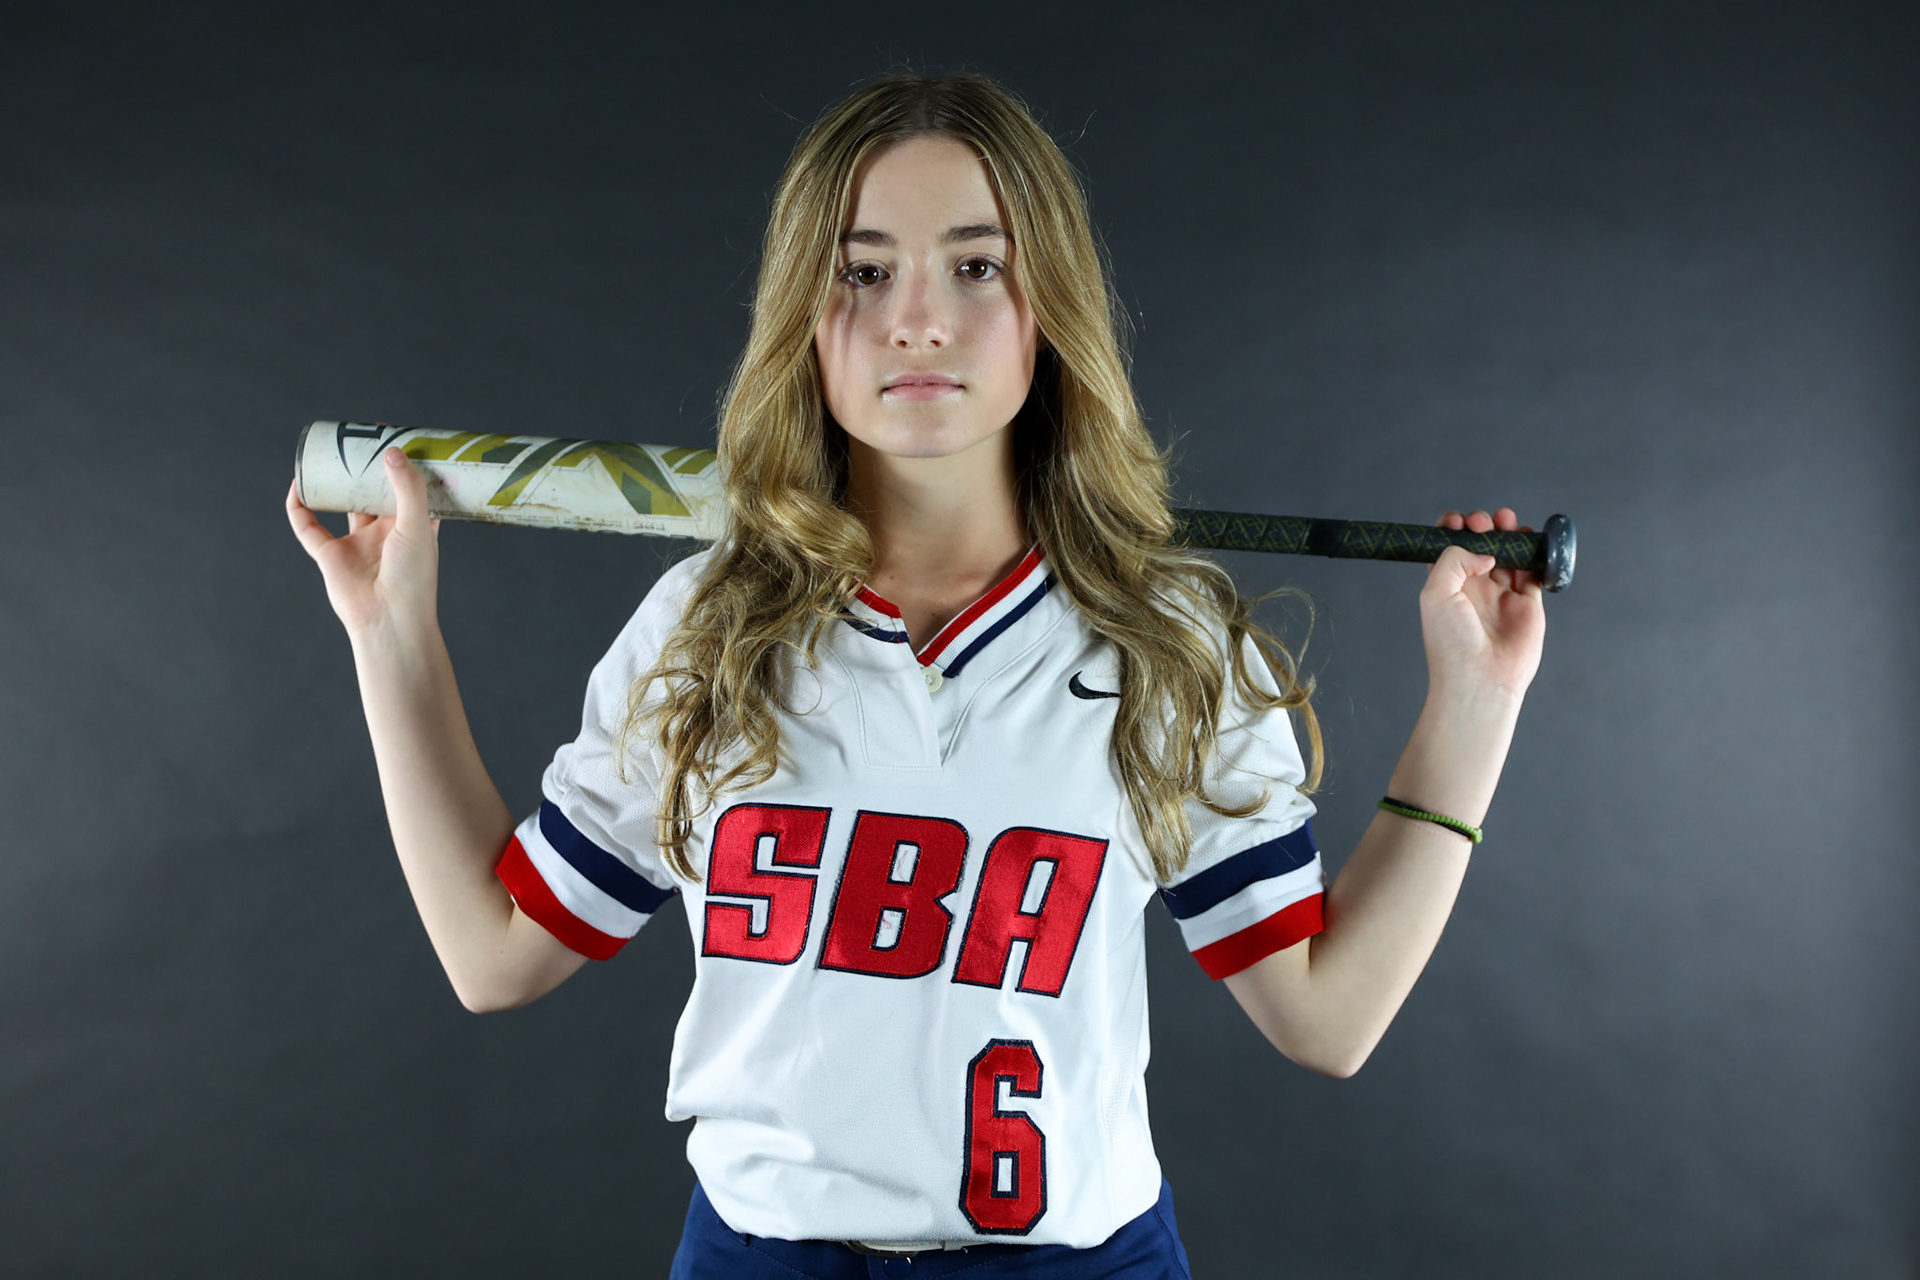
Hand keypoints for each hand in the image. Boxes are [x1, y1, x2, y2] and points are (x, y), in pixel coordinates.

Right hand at [285, 447, 441, 640]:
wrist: (388, 620)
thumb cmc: (413, 578)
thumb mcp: (417, 526)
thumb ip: (407, 489)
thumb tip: (392, 452)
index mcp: (411, 527)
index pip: (408, 488)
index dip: (402, 465)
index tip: (398, 437)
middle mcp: (383, 533)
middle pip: (372, 491)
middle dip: (366, 468)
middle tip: (360, 438)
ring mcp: (355, 543)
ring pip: (340, 504)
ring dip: (334, 482)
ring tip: (329, 454)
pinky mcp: (329, 555)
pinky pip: (307, 527)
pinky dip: (298, 507)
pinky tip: (297, 485)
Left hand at [1419, 507, 1546, 702]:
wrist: (1481, 679)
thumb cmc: (1452, 642)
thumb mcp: (1436, 592)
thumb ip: (1454, 559)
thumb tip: (1486, 551)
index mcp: (1447, 584)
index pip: (1449, 547)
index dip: (1452, 528)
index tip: (1457, 521)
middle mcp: (1474, 587)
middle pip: (1481, 545)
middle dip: (1483, 525)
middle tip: (1483, 523)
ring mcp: (1501, 595)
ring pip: (1508, 553)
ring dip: (1509, 532)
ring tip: (1507, 521)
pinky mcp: (1527, 604)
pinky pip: (1534, 572)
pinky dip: (1535, 553)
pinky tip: (1530, 540)